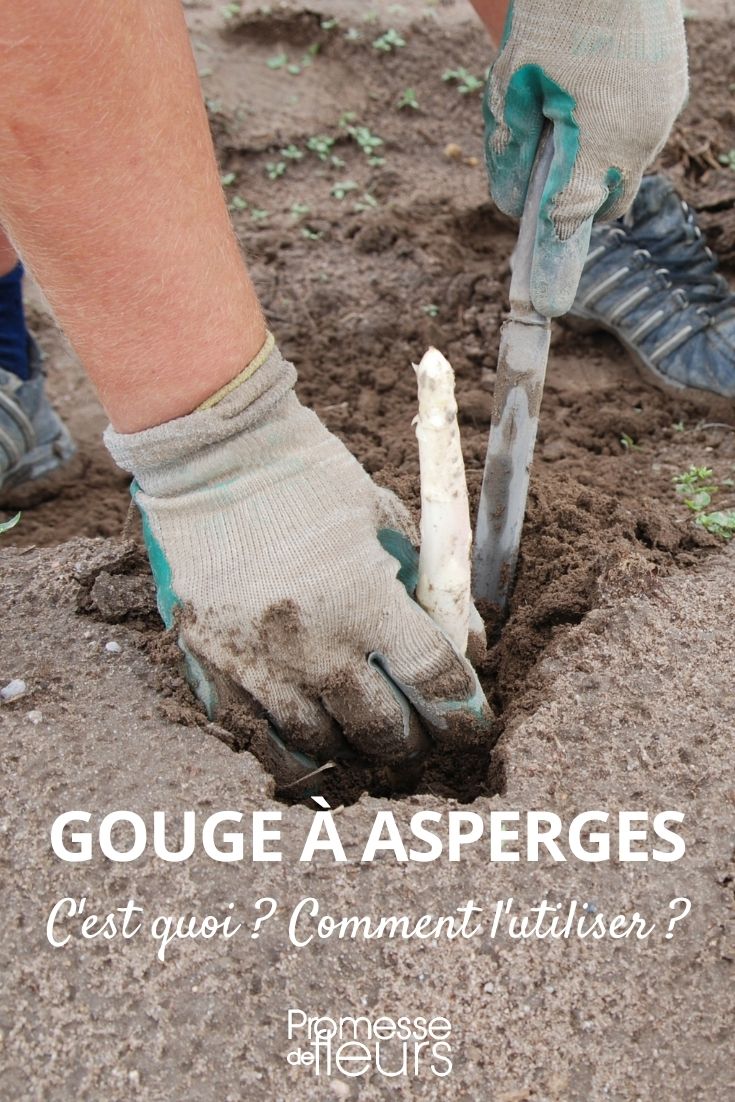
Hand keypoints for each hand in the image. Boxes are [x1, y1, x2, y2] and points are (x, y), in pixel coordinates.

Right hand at [105, 344, 493, 789]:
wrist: (210, 450)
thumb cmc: (307, 475)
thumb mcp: (384, 517)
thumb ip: (427, 585)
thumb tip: (463, 642)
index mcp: (364, 599)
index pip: (435, 680)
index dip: (463, 710)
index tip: (470, 718)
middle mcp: (313, 643)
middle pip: (383, 725)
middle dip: (414, 737)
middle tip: (422, 731)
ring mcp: (256, 661)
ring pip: (322, 741)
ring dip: (355, 745)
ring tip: (367, 734)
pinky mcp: (210, 663)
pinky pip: (257, 734)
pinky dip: (292, 747)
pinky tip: (312, 741)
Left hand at [484, 0, 687, 315]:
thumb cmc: (552, 13)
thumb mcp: (511, 84)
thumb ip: (511, 154)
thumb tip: (514, 206)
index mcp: (596, 141)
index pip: (571, 218)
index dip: (553, 257)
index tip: (544, 302)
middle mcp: (639, 136)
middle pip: (606, 205)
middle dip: (577, 209)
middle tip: (546, 190)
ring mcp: (661, 113)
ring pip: (627, 169)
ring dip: (597, 167)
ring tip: (568, 122)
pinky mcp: (671, 90)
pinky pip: (640, 133)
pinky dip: (615, 134)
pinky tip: (592, 97)